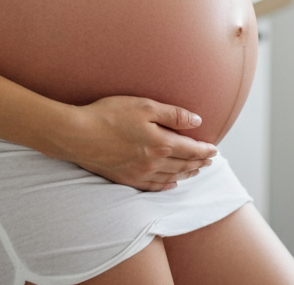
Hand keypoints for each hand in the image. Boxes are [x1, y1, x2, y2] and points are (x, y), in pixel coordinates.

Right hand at [56, 95, 217, 191]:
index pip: (190, 149)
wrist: (78, 134)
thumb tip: (197, 121)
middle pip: (183, 164)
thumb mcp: (145, 106)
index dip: (204, 150)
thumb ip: (173, 114)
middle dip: (199, 162)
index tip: (215, 150)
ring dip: (187, 173)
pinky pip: (153, 186)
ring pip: (171, 176)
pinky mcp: (126, 179)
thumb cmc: (110, 114)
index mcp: (160, 143)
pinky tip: (171, 183)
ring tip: (197, 171)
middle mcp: (153, 162)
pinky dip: (167, 185)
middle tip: (210, 161)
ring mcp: (139, 173)